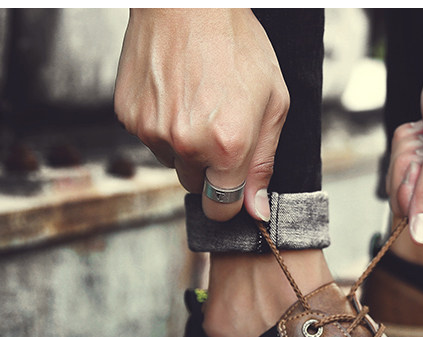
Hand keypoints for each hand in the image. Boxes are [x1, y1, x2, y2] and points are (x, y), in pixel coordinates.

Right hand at [114, 8, 287, 220]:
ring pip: (172, 162)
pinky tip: (176, 94)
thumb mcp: (274, 103)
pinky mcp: (129, 116)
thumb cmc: (237, 44)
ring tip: (198, 103)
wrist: (187, 2)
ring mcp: (152, 131)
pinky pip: (149, 139)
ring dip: (185, 146)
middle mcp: (186, 144)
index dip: (229, 201)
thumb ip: (264, 162)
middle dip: (209, 169)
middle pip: (196, 187)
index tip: (232, 189)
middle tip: (220, 128)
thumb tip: (256, 209)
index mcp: (228, 145)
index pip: (221, 208)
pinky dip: (162, 126)